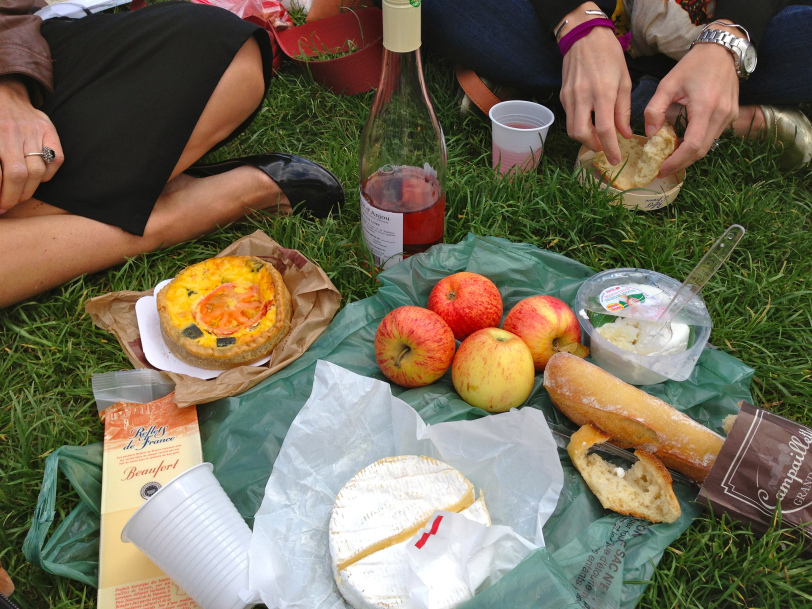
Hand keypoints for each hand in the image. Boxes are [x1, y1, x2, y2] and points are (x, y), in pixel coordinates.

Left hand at [0, 77, 62, 213]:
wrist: (3, 91)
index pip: (0, 174)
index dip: (0, 193)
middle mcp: (13, 132)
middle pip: (19, 175)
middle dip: (13, 196)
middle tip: (8, 205)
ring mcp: (35, 131)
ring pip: (38, 171)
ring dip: (29, 190)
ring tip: (20, 196)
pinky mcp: (49, 130)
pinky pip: (56, 160)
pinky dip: (48, 174)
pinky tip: (37, 178)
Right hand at [560, 25, 632, 164]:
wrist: (584, 36)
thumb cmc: (609, 55)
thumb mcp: (624, 81)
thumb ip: (623, 110)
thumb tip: (624, 134)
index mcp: (602, 92)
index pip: (604, 129)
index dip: (610, 148)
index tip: (615, 159)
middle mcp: (582, 97)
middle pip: (581, 134)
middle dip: (592, 145)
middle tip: (604, 147)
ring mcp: (569, 97)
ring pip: (571, 129)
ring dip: (584, 137)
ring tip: (597, 136)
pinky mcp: (563, 96)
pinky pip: (570, 117)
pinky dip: (580, 124)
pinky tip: (590, 120)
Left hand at [644, 40, 738, 176]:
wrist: (722, 51)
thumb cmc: (693, 65)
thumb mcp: (668, 84)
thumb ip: (655, 109)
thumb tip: (650, 133)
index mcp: (705, 107)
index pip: (692, 145)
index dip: (677, 161)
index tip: (662, 168)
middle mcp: (721, 114)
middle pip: (701, 151)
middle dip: (682, 162)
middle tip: (663, 167)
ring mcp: (729, 116)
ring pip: (708, 145)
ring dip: (689, 153)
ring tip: (670, 155)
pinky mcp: (732, 115)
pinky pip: (713, 136)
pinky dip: (698, 143)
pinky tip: (683, 142)